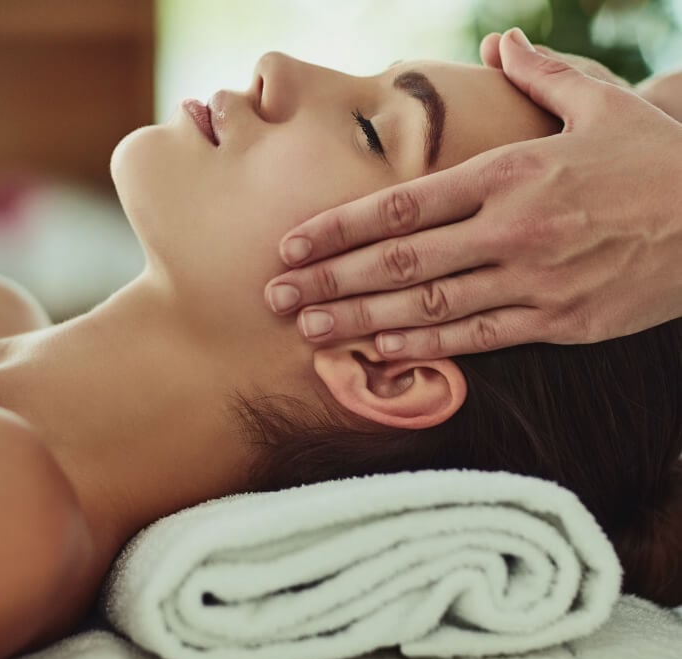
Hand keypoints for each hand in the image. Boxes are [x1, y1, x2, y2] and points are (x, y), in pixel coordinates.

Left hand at [265, 28, 681, 358]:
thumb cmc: (654, 159)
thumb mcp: (600, 102)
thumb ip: (541, 75)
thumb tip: (502, 46)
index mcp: (510, 173)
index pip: (403, 203)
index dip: (340, 227)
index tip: (292, 244)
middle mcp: (512, 228)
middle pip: (400, 260)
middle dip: (331, 279)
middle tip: (276, 297)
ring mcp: (533, 280)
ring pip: (429, 305)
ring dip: (361, 319)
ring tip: (309, 330)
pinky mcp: (559, 321)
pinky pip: (477, 338)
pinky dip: (425, 346)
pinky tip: (379, 350)